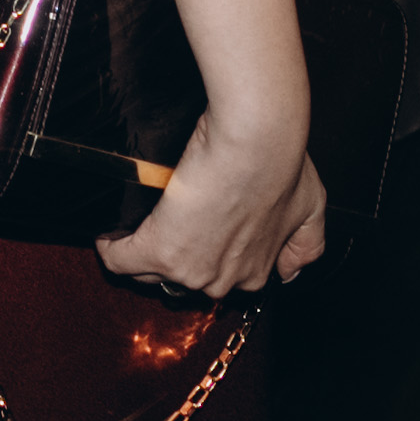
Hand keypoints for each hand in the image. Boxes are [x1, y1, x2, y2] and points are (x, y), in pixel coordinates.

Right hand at [93, 105, 327, 302]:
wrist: (257, 138)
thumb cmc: (283, 161)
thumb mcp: (311, 206)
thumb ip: (306, 245)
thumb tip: (289, 274)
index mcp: (255, 273)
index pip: (215, 278)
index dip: (200, 254)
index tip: (190, 230)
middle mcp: (223, 282)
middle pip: (178, 281)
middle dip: (168, 256)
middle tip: (163, 220)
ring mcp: (190, 272)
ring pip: (148, 272)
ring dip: (138, 251)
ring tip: (132, 225)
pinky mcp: (160, 252)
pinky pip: (121, 260)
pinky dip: (111, 247)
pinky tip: (109, 233)